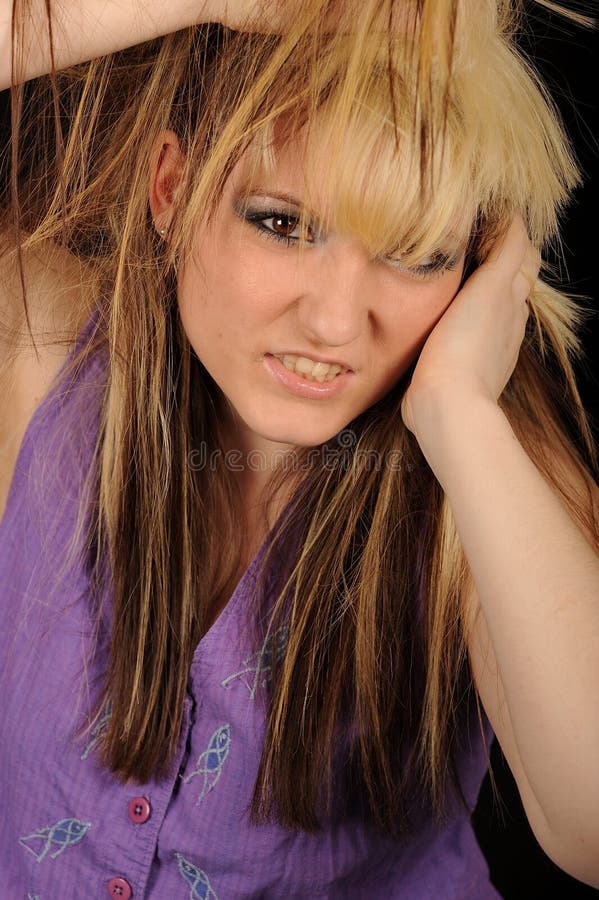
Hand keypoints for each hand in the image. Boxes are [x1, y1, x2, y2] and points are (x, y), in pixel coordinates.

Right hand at [400, 216, 539, 437]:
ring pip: (490, 307)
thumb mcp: (491, 287)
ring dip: (481, 288)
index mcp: (512, 301)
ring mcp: (484, 347)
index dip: (512, 236)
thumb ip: (507, 253)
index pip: (523, 258)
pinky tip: (443, 312)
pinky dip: (462, 314)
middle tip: (472, 240)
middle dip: (499, 258)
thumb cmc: (465, 345)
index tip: (489, 218)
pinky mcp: (459, 365)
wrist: (446, 403)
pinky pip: (465, 331)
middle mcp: (505, 323)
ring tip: (456, 272)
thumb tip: (516, 218)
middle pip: (511, 282)